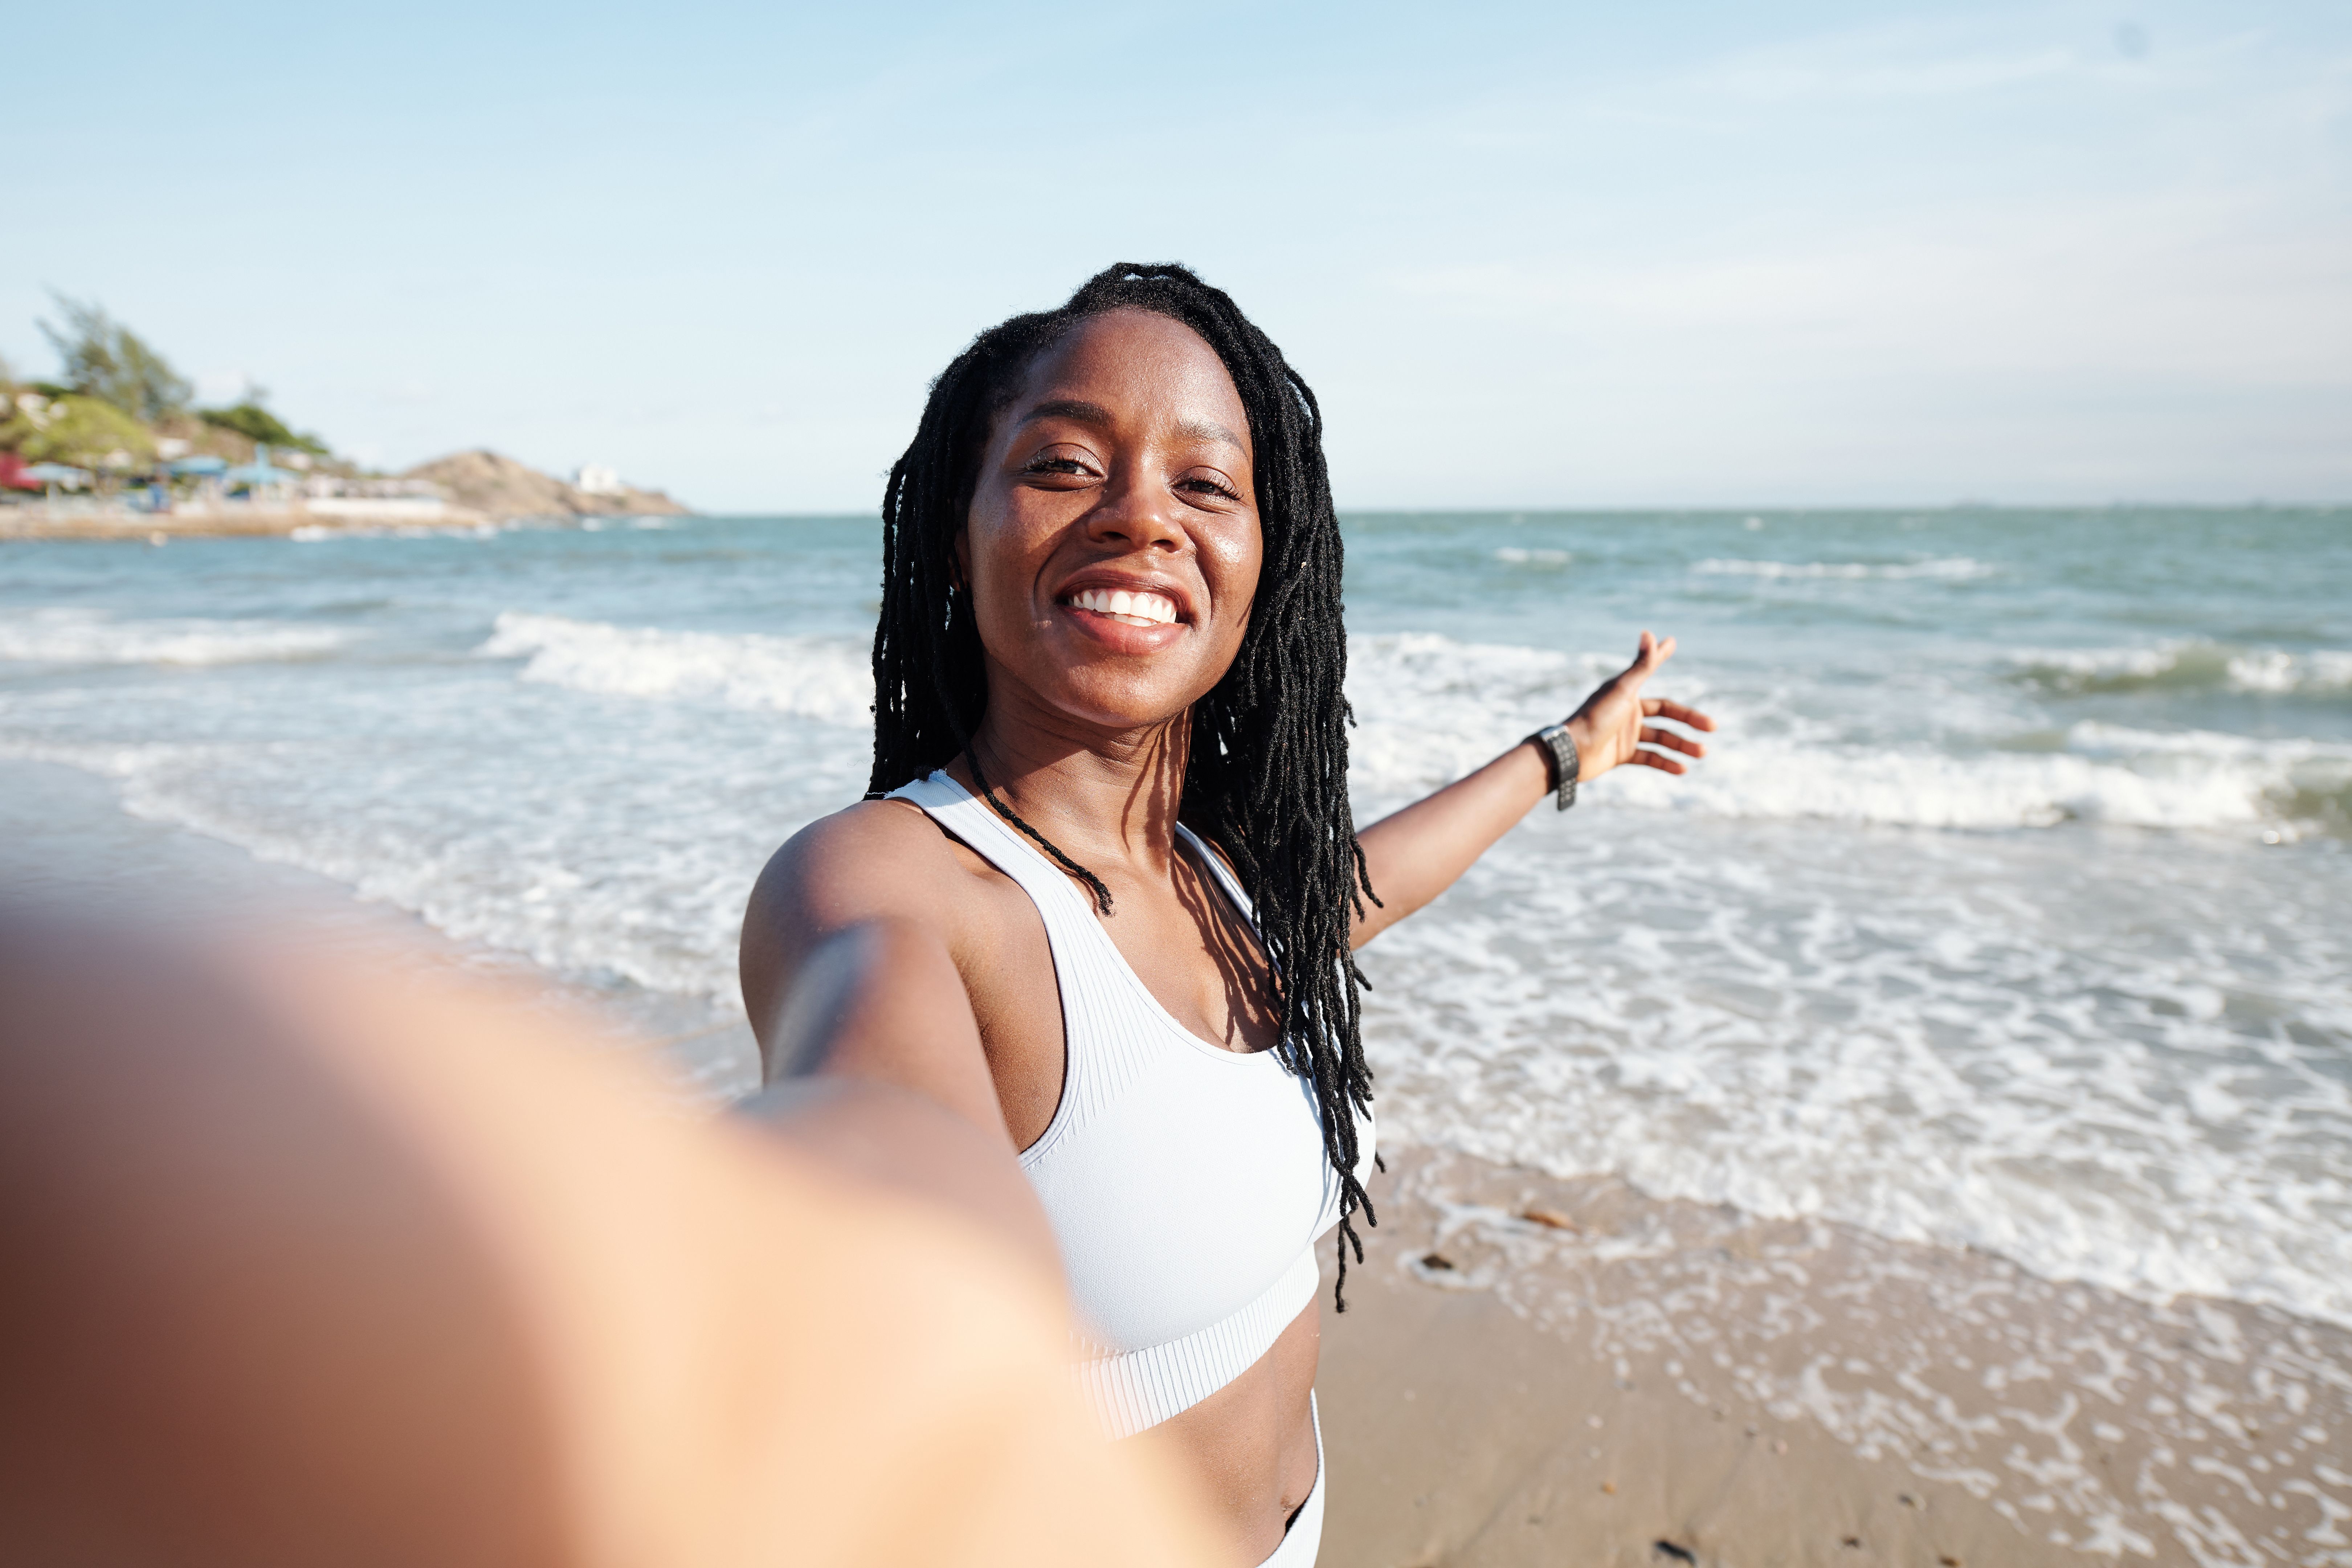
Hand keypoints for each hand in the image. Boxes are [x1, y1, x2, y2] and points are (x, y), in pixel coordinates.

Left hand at [1561, 631, 1713, 779]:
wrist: (1571, 752)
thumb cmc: (1596, 717)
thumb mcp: (1623, 690)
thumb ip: (1641, 665)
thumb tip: (1649, 632)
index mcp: (1627, 693)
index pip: (1652, 673)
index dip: (1662, 657)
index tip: (1673, 642)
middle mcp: (1628, 712)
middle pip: (1667, 715)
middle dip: (1690, 721)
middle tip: (1712, 728)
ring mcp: (1625, 735)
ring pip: (1662, 739)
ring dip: (1682, 746)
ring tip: (1702, 753)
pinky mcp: (1622, 755)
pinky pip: (1650, 758)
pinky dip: (1666, 763)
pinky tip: (1683, 769)